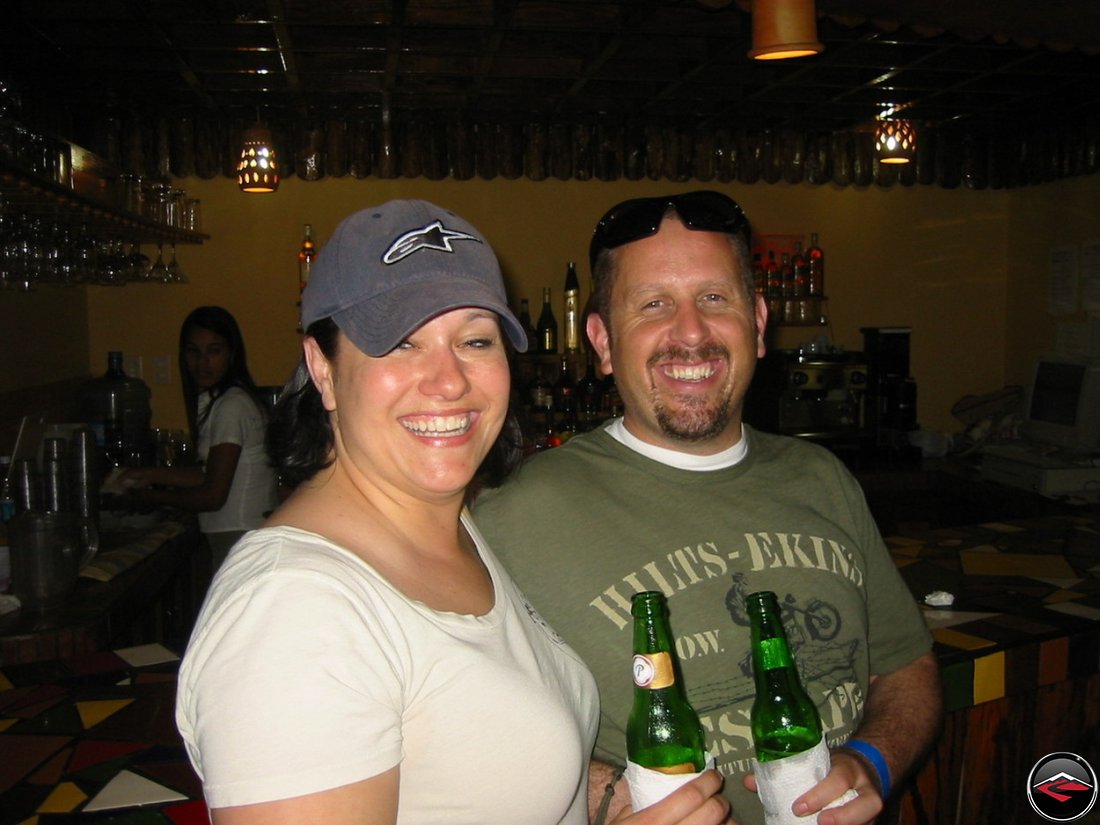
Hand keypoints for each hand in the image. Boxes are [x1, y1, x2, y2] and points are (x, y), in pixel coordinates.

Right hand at [611, 770, 730, 824]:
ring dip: (725, 823)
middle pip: (712, 812)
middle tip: (717, 799)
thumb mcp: (619, 824)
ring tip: (721, 820)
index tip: (713, 776)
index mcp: (651, 822)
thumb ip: (637, 809)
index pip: (691, 795)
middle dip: (720, 801)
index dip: (708, 782)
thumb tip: (656, 793)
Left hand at [742, 753, 882, 824]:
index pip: (838, 780)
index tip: (797, 808)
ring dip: (849, 824)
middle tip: (819, 824)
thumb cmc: (832, 766)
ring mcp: (872, 805)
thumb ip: (785, 772)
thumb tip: (749, 782)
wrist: (866, 767)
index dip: (819, 795)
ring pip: (871, 817)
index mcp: (847, 768)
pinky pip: (867, 824)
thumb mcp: (814, 762)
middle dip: (843, 817)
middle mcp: (865, 787)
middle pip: (866, 803)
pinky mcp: (872, 818)